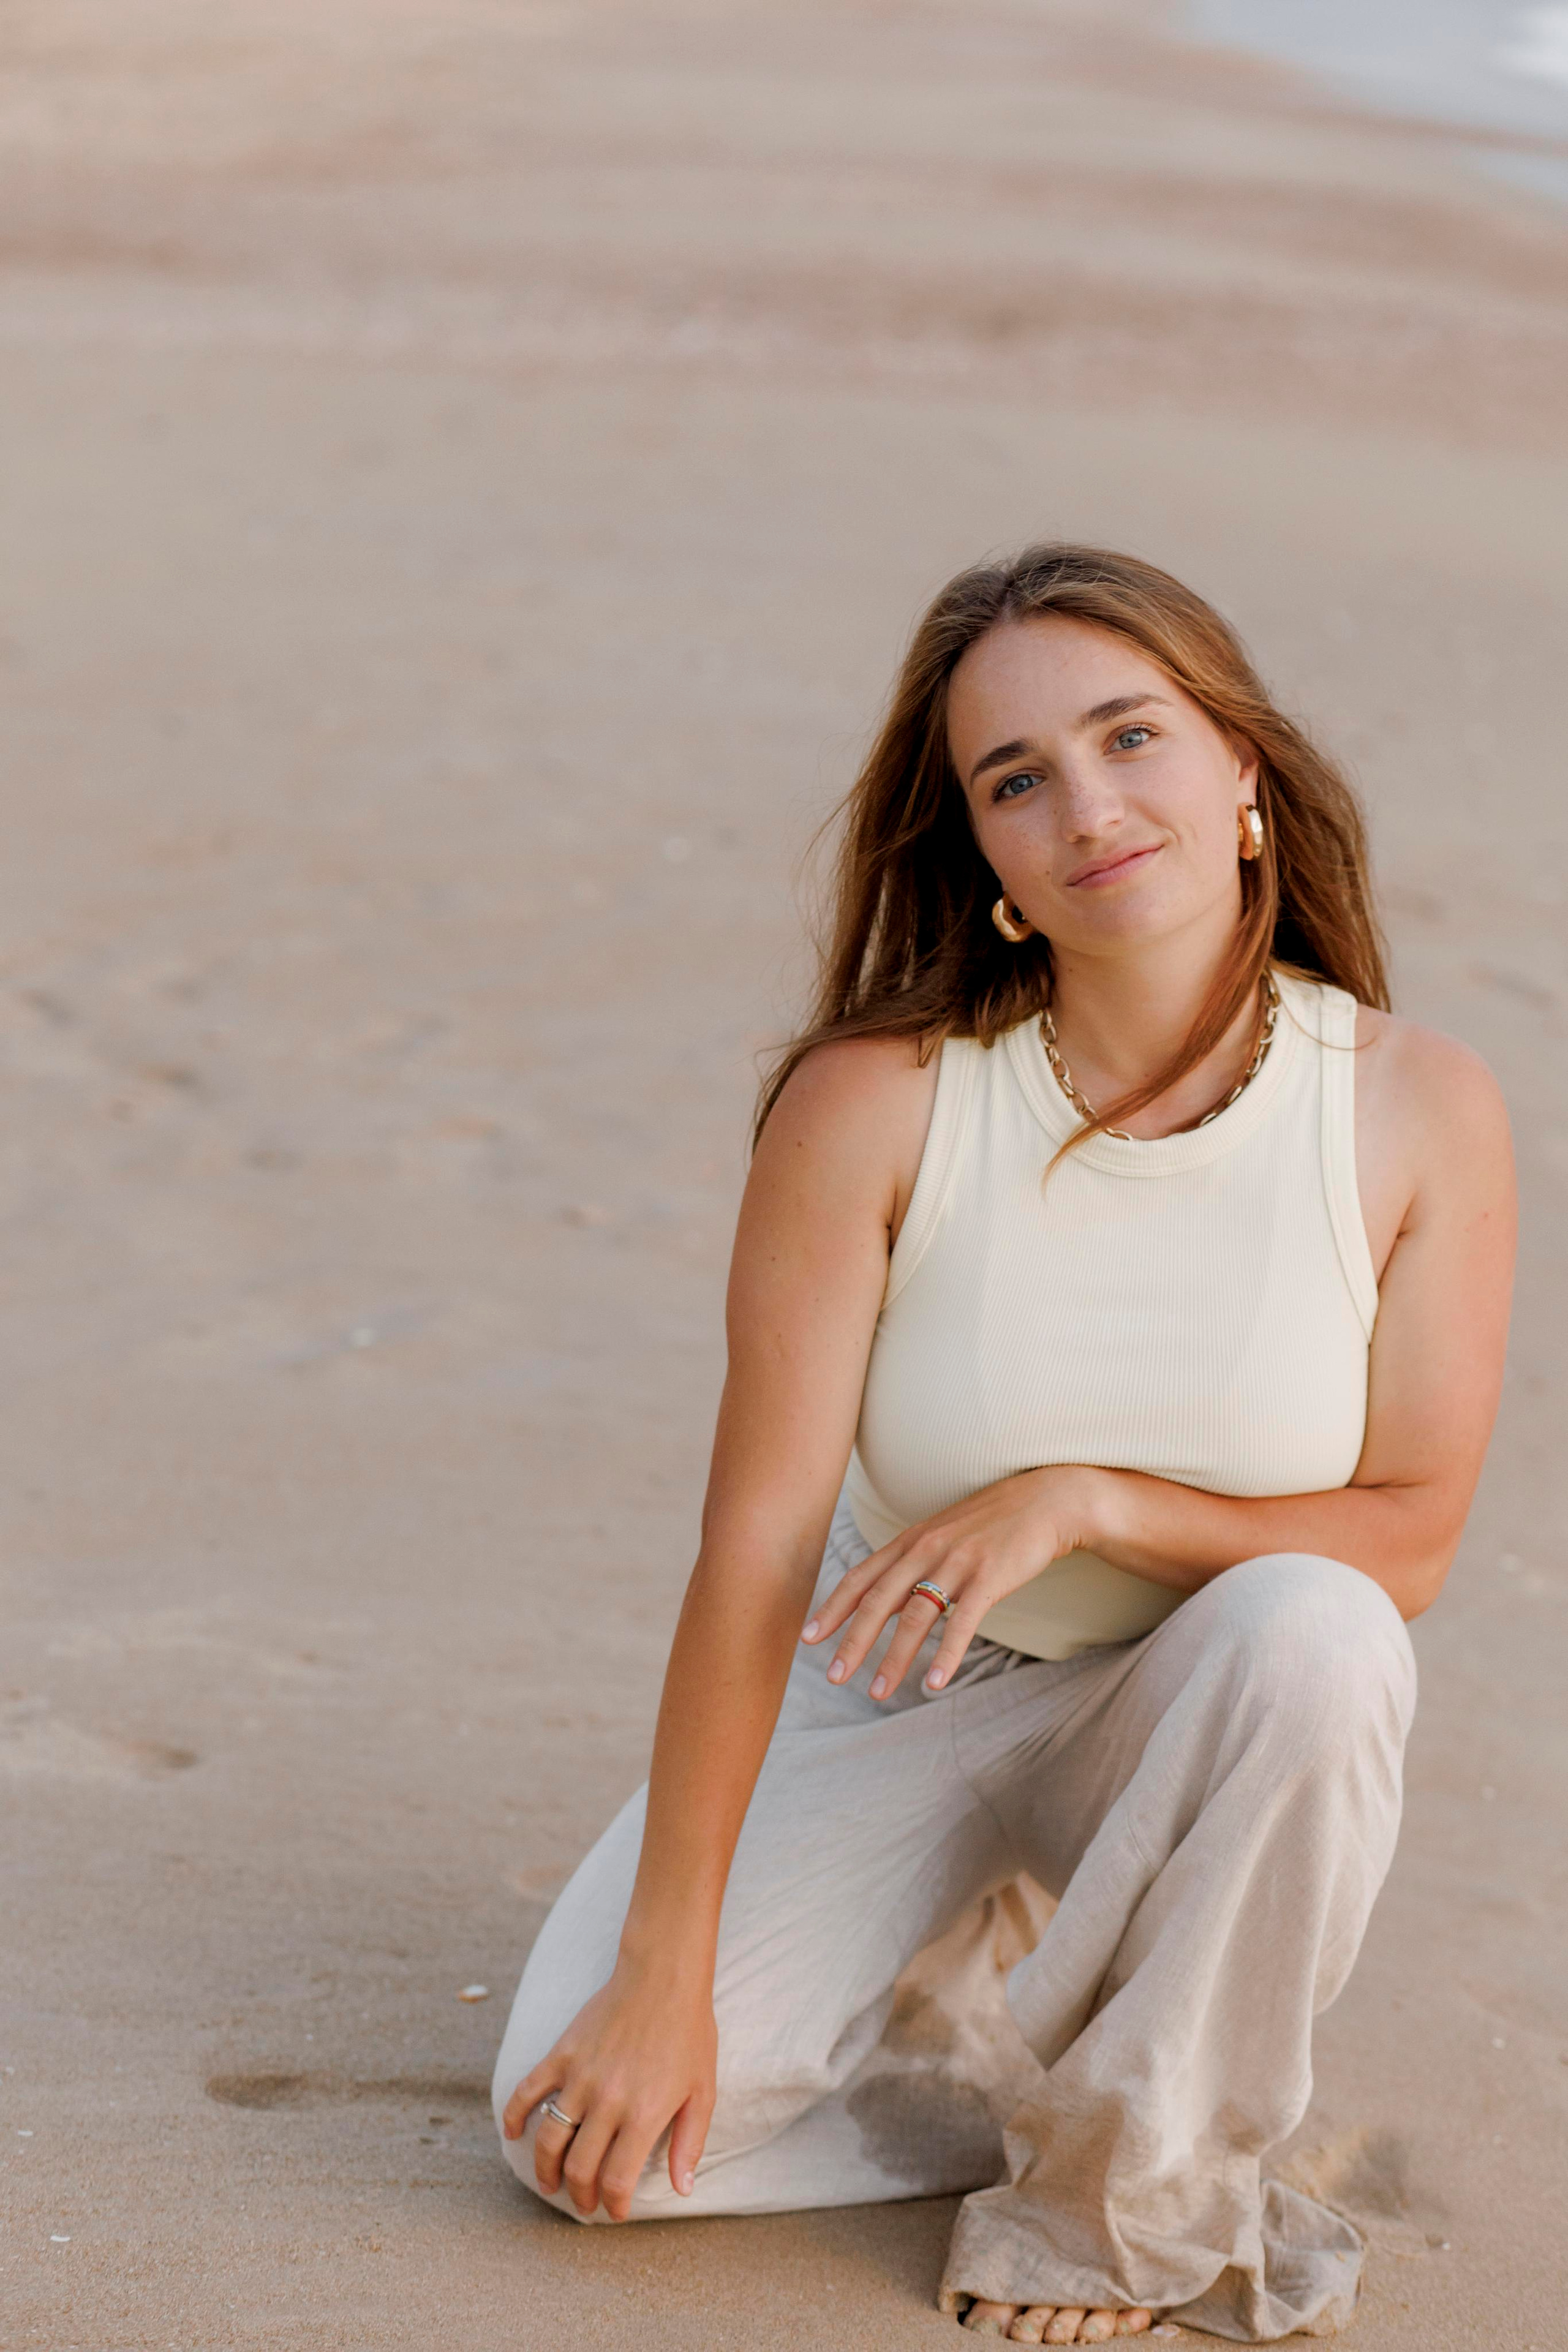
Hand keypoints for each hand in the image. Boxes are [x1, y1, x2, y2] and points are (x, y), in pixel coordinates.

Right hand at [500, 1958, 717, 2219]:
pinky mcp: (562, 2053)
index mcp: (644, 2113)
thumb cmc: (689, 2032)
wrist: (663, 1976)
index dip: (613, 2205)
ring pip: (549, 2139)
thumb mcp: (703, 2091)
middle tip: (583, 2203)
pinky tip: (512, 2133)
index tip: (615, 2212)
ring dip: (545, 2170)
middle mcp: (607, 2100)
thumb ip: (690, 2143)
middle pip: (580, 2167)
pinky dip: (513, 2115)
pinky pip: (527, 2090)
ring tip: (550, 2183)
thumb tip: (683, 2189)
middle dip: (580, 2195)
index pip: (617, 2179)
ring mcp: (580, 2076)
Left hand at [801, 1465, 1102, 1698]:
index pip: (861, 1577)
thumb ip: (911, 1566)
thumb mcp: (942, 1536)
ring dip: (893, 1659)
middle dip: (853, 1641)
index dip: (832, 1608)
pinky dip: (945, 1656)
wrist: (1044, 1502)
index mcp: (910, 1541)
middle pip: (879, 1600)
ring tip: (877, 1693)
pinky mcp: (989, 1577)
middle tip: (833, 1676)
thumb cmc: (991, 1523)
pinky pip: (962, 1623)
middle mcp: (926, 1549)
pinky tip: (934, 1684)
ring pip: (915, 1617)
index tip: (808, 1637)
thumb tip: (882, 1603)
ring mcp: (957, 1562)